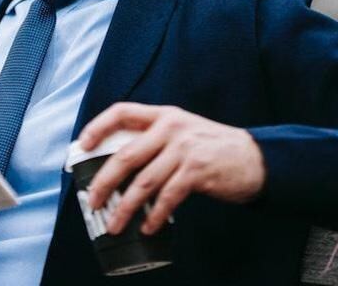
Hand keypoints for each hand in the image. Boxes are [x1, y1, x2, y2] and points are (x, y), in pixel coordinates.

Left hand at [78, 103, 264, 235]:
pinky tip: (148, 226)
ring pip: (143, 182)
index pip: (122, 112)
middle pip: (125, 155)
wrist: (255, 157)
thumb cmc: (212, 148)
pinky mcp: (197, 171)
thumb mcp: (183, 132)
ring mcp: (184, 149)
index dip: (97, 127)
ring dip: (125, 207)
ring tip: (115, 224)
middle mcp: (171, 128)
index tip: (82, 145)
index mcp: (163, 115)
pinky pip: (167, 197)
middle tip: (93, 201)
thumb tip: (118, 169)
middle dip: (104, 182)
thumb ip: (155, 141)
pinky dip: (154, 215)